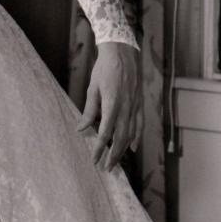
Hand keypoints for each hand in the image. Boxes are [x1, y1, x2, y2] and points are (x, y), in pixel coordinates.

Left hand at [78, 41, 141, 169]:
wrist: (122, 53)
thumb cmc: (104, 69)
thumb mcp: (92, 89)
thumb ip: (89, 111)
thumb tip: (81, 129)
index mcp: (112, 104)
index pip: (105, 133)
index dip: (99, 149)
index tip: (94, 160)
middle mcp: (126, 108)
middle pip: (120, 138)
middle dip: (113, 156)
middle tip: (107, 169)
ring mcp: (135, 106)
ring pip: (131, 134)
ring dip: (123, 150)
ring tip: (116, 162)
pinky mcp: (139, 104)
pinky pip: (139, 125)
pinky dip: (136, 138)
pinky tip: (132, 148)